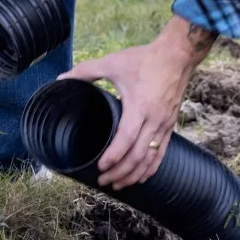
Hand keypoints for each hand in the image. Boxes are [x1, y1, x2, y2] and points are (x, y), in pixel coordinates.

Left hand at [58, 16, 216, 189]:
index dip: (113, 156)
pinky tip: (141, 177)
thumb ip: (86, 71)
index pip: (126, 139)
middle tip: (104, 181)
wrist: (177, 55)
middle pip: (138, 155)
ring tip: (119, 184)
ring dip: (135, 174)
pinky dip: (151, 168)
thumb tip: (62, 79)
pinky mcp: (171, 124)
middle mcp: (155, 119)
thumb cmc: (145, 59)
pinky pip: (162, 152)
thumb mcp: (113, 62)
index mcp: (140, 106)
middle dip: (120, 172)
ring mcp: (165, 124)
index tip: (101, 166)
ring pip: (151, 158)